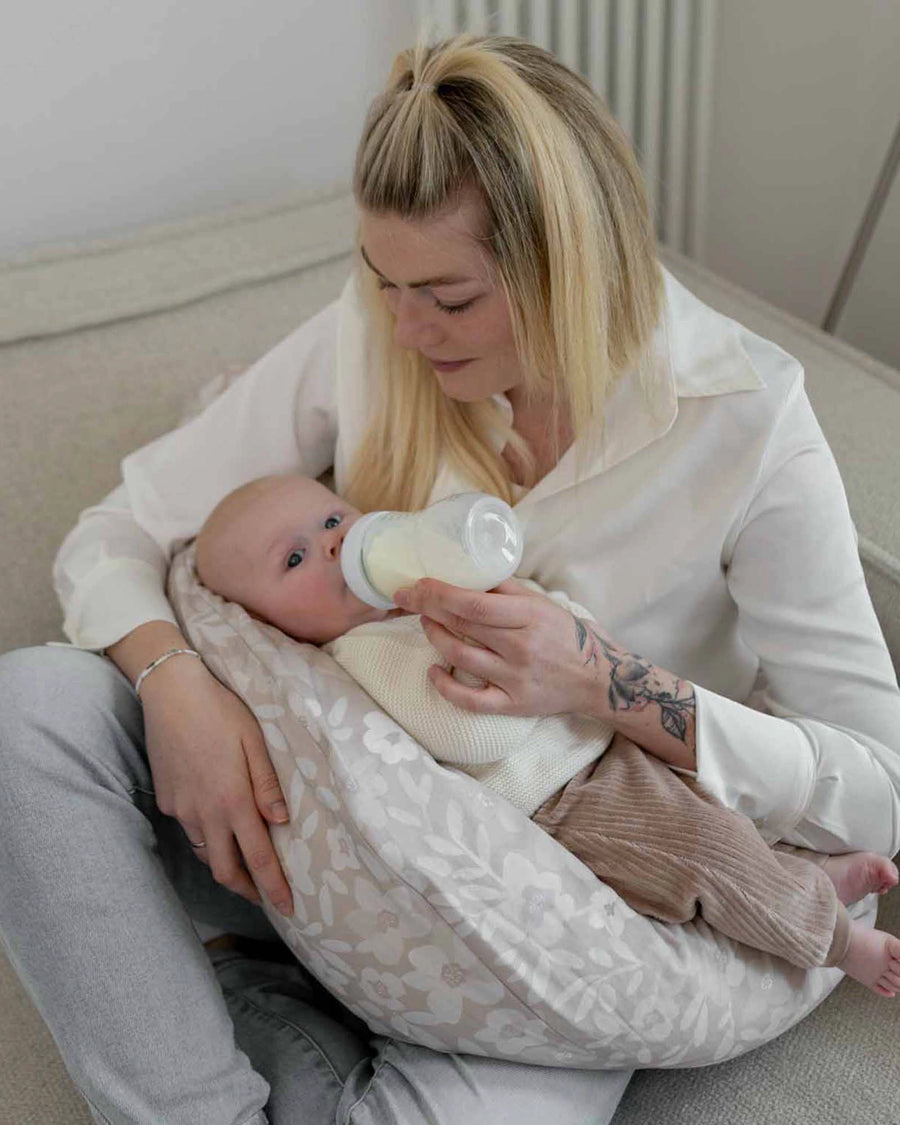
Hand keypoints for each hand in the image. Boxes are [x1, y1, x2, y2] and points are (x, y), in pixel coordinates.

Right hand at [140, 656, 293, 915]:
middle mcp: (205, 813)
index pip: (258, 859)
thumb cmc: (221, 711)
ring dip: (225, 863)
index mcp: (233, 801)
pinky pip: (189, 828)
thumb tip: (282, 821)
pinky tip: (216, 821)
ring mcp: (181, 809)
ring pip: (205, 851)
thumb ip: (267, 785)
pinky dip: (206, 834)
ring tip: (243, 862)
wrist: (171, 693)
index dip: (273, 888)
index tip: (287, 908)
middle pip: (225, 870)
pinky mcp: (166, 799)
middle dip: (246, 889)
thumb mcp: (255, 742)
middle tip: (265, 895)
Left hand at [393, 577, 596, 716]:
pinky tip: (433, 671)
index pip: (474, 603)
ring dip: (434, 636)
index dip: (439, 593)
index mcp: (529, 616)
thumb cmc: (566, 635)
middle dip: (427, 608)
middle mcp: (521, 647)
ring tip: (425, 622)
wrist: (597, 679)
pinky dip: (445, 686)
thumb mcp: (542, 603)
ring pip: (460, 657)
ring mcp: (515, 679)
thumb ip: (506, 589)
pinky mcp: (512, 705)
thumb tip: (467, 571)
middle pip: (462, 626)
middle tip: (408, 597)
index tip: (418, 584)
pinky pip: (470, 700)